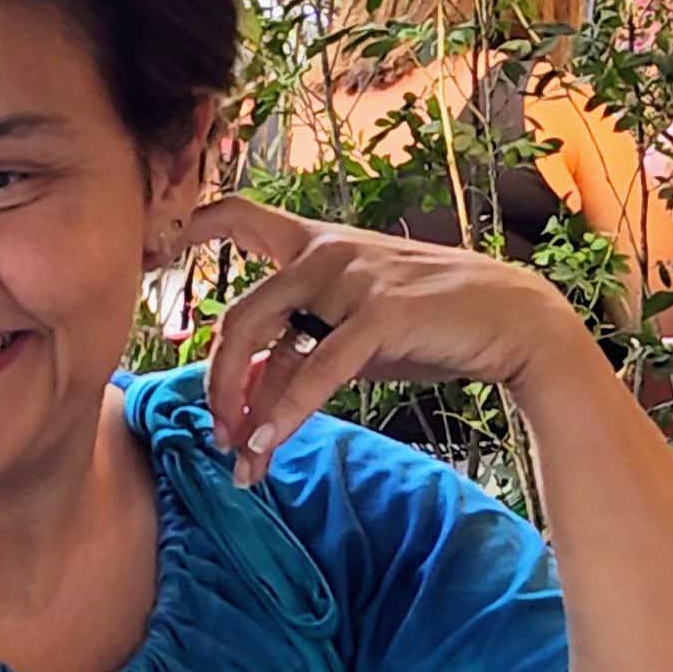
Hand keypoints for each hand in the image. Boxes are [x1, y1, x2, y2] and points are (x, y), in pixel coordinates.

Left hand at [180, 194, 598, 469]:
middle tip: (216, 432)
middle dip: (216, 379)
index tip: (158, 250)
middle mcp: (327, 251)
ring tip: (239, 456)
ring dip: (244, 407)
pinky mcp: (381, 313)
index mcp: (317, 244)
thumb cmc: (430, 326)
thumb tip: (243, 392)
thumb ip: (299, 350)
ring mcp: (353, 277)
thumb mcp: (353, 335)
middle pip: (237, 313)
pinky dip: (285, 414)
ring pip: (263, 340)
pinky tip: (267, 447)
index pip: (239, 215)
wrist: (514, 323)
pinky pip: (315, 369)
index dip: (191, 226)